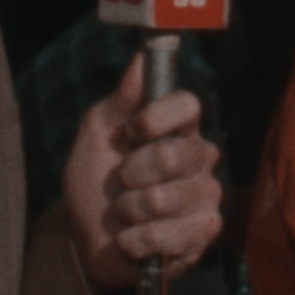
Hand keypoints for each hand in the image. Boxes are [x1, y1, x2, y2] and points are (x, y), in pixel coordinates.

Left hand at [62, 51, 222, 290]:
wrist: (87, 235)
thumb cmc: (96, 178)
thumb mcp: (97, 132)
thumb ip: (121, 99)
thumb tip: (142, 55)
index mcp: (179, 126)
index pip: (187, 104)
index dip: (156, 117)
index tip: (130, 131)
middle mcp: (200, 156)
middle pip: (173, 154)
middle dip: (131, 172)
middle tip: (122, 181)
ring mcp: (206, 195)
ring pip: (163, 198)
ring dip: (129, 209)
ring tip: (127, 213)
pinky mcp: (204, 233)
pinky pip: (167, 235)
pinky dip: (136, 239)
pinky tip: (133, 238)